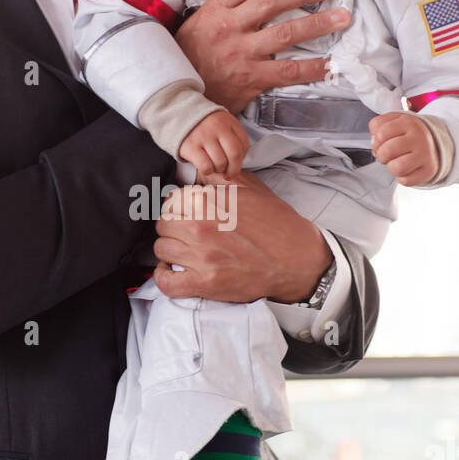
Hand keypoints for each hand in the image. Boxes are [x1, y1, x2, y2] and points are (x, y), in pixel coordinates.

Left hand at [153, 170, 332, 302]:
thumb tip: (197, 177)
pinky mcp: (204, 283)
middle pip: (162, 223)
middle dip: (173, 226)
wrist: (297, 259)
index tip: (185, 213)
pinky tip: (171, 271)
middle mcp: (200, 226)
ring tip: (184, 251)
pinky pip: (165, 282)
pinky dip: (164, 276)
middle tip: (187, 232)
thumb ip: (219, 180)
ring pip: (161, 249)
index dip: (178, 206)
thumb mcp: (251, 189)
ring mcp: (201, 256)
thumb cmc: (277, 224)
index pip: (171, 199)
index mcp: (208, 200)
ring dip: (170, 249)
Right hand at [175, 0, 351, 112]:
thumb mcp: (200, 23)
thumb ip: (228, 8)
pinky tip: (330, 64)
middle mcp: (229, 27)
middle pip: (272, 2)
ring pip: (285, 33)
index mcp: (216, 8)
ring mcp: (241, 53)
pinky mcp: (250, 78)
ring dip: (317, 24)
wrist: (176, 94)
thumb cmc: (190, 57)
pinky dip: (312, 68)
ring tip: (341, 17)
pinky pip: (287, 71)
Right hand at [179, 110, 248, 177]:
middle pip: (234, 155)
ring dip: (219, 170)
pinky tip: (205, 167)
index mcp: (228, 121)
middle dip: (234, 169)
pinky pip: (206, 166)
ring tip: (215, 166)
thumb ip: (234, 138)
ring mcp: (203, 137)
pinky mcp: (191, 147)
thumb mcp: (223, 124)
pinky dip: (208, 171)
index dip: (242, 158)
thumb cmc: (205, 125)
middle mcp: (217, 128)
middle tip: (229, 173)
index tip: (236, 163)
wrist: (179, 116)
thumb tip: (239, 162)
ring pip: (220, 163)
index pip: (244, 145)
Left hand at [369, 111, 439, 185]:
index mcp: (408, 122)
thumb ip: (378, 126)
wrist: (434, 144)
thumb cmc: (408, 135)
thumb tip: (374, 141)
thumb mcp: (393, 122)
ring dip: (391, 167)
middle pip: (387, 151)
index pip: (381, 133)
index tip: (381, 144)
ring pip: (397, 167)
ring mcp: (425, 154)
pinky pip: (405, 180)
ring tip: (396, 162)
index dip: (375, 142)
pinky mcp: (428, 170)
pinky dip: (401, 177)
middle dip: (381, 156)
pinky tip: (406, 169)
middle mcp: (418, 137)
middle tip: (387, 155)